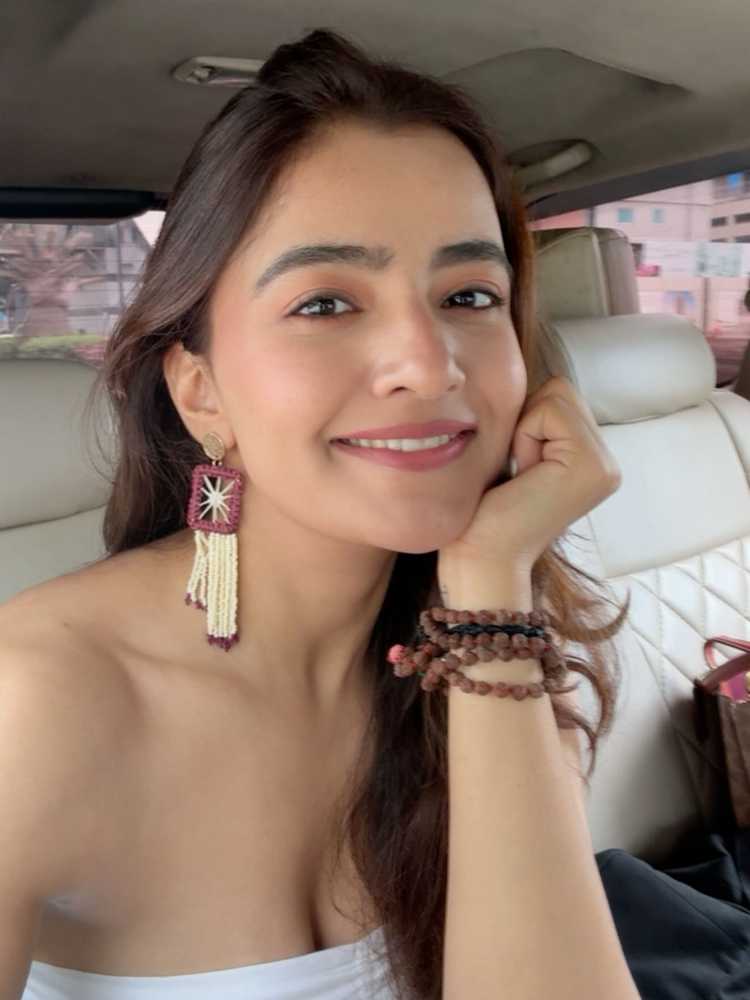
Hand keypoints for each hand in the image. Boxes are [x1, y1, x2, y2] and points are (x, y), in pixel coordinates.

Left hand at [438, 376, 621, 587]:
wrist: (481, 556)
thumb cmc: (482, 510)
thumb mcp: (514, 455)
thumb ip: (533, 422)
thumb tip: (522, 374)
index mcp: (591, 460)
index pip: (558, 393)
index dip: (524, 419)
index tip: (516, 468)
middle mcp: (608, 463)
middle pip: (560, 388)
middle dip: (526, 420)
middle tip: (518, 471)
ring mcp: (605, 466)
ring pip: (556, 393)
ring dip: (524, 430)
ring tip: (521, 474)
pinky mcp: (593, 466)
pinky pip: (550, 410)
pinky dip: (525, 436)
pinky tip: (524, 476)